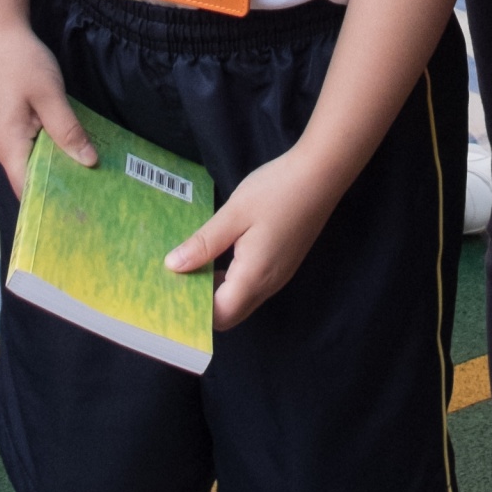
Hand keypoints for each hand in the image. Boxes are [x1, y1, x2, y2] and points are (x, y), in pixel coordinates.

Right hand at [0, 23, 95, 195]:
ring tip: (91, 178)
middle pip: (32, 181)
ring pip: (34, 164)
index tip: (82, 213)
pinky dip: (53, 152)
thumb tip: (88, 163)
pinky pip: (33, 149)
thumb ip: (67, 130)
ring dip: (58, 170)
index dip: (52, 204)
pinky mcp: (12, 125)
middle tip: (96, 197)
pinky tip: (75, 150)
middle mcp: (4, 148)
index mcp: (9, 146)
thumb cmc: (21, 63)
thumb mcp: (49, 95)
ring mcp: (7, 137)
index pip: (29, 190)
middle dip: (61, 189)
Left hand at [166, 146, 337, 330]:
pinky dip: (231, 280)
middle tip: (177, 278)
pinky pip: (252, 285)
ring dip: (216, 292)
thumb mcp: (234, 213)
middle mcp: (268, 285)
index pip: (219, 316)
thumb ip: (203, 243)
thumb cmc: (276, 191)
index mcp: (253, 278)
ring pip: (241, 300)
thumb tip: (173, 266)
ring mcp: (279, 275)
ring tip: (190, 266)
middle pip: (230, 314)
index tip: (170, 291)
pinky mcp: (284, 263)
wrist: (322, 174)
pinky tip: (218, 255)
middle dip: (203, 304)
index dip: (193, 310)